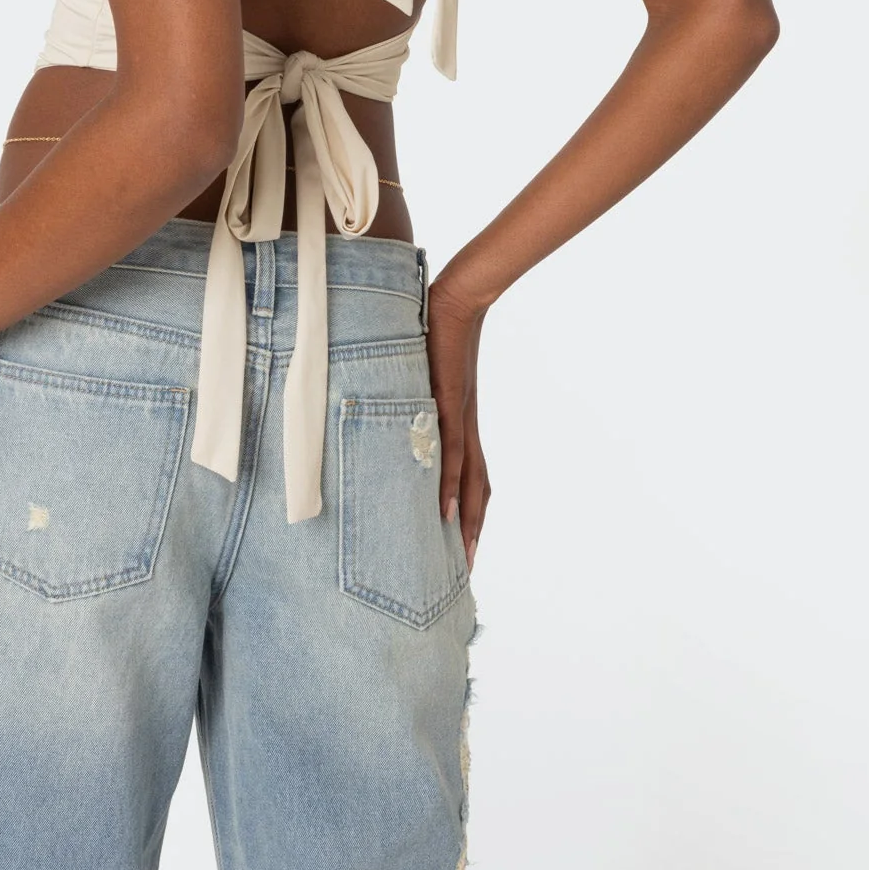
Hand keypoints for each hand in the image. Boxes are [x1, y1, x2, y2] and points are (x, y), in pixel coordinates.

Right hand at [426, 274, 491, 572]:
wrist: (461, 297)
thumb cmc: (439, 326)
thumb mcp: (422, 369)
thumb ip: (412, 389)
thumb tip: (390, 399)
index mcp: (462, 420)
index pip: (473, 475)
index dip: (471, 511)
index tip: (463, 545)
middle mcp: (467, 426)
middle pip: (478, 491)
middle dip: (473, 532)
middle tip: (465, 571)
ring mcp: (461, 417)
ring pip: (470, 481)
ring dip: (467, 522)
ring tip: (462, 558)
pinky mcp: (451, 405)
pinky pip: (452, 452)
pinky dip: (450, 485)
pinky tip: (446, 512)